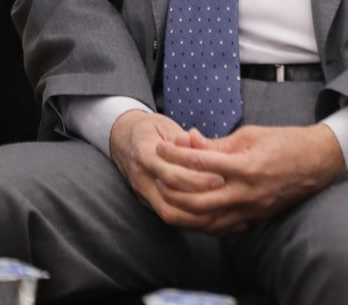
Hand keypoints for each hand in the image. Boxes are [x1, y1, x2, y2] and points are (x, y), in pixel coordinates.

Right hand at [108, 110, 224, 222]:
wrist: (122, 140)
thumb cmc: (150, 129)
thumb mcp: (164, 125)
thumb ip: (184, 139)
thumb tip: (204, 148)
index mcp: (144, 153)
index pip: (170, 173)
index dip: (196, 178)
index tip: (220, 178)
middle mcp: (141, 178)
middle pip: (170, 198)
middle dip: (200, 200)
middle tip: (224, 196)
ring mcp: (143, 193)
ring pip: (169, 214)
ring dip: (197, 218)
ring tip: (222, 213)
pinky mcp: (148, 203)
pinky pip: (170, 217)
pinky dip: (191, 221)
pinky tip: (211, 220)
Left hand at [151, 123, 346, 234]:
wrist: (318, 161)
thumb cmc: (284, 142)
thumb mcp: (249, 135)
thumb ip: (217, 144)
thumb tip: (188, 141)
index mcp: (245, 166)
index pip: (199, 163)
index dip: (175, 154)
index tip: (161, 147)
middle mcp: (247, 192)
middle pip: (197, 200)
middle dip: (172, 188)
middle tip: (158, 175)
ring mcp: (252, 209)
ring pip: (207, 221)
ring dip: (183, 211)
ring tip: (167, 197)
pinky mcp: (255, 218)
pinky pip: (222, 228)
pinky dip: (202, 223)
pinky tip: (190, 213)